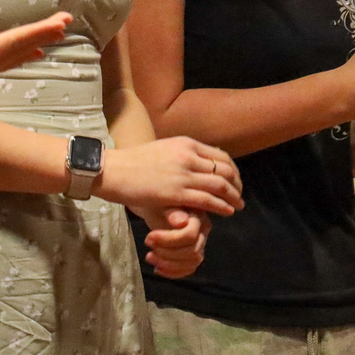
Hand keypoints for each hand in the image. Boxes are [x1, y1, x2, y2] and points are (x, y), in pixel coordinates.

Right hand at [100, 136, 243, 216]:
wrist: (114, 170)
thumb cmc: (136, 161)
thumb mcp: (164, 149)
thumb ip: (183, 156)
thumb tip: (201, 164)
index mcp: (186, 143)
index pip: (221, 156)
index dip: (233, 171)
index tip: (235, 181)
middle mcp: (188, 156)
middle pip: (225, 169)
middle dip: (237, 184)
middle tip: (239, 195)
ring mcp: (183, 174)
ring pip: (220, 185)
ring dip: (233, 197)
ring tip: (238, 205)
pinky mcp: (176, 193)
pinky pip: (207, 200)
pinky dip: (222, 206)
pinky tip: (227, 211)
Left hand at [139, 208, 210, 278]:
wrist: (156, 206)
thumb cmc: (159, 201)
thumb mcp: (162, 202)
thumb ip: (172, 211)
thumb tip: (180, 222)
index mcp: (198, 216)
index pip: (190, 236)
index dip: (169, 240)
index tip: (148, 237)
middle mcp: (202, 231)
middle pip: (192, 251)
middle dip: (167, 252)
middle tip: (148, 244)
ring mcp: (199, 244)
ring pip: (191, 262)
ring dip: (169, 264)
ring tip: (149, 256)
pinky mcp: (192, 255)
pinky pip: (188, 269)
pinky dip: (172, 272)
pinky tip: (157, 268)